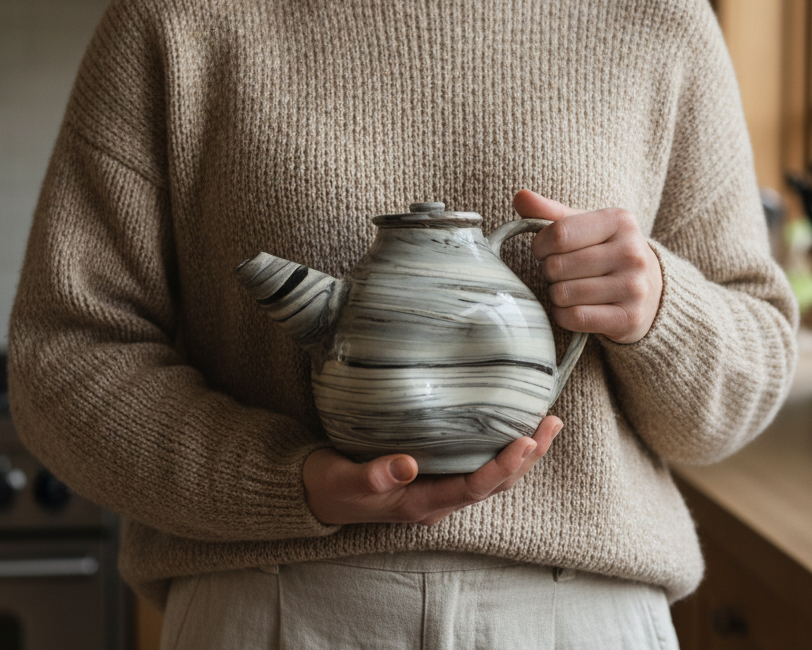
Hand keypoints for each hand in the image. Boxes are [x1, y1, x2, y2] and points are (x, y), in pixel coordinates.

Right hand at [303, 416, 562, 525]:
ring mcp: (439, 489)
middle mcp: (438, 500)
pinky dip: (501, 449)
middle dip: (527, 457)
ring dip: (522, 454)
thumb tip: (407, 464)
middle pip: (495, 484)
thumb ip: (371, 474)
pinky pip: (478, 466)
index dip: (502, 467)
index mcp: (421, 504)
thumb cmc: (331, 486)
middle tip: (552, 423)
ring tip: (546, 424)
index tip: (526, 440)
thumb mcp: (343, 479)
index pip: (473, 488)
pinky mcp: (435, 475)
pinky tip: (510, 427)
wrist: (319, 495)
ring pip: (492, 477)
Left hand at [513, 189, 662, 343]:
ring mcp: (634, 287)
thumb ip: (549, 212)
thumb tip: (520, 196)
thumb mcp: (582, 225)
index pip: (558, 234)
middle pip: (558, 266)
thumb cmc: (604, 251)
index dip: (539, 246)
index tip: (543, 250)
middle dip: (549, 271)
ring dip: (555, 295)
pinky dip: (563, 316)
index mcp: (619, 221)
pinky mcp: (629, 318)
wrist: (649, 289)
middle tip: (560, 272)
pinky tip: (572, 308)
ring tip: (568, 288)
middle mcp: (631, 252)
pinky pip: (575, 318)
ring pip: (563, 294)